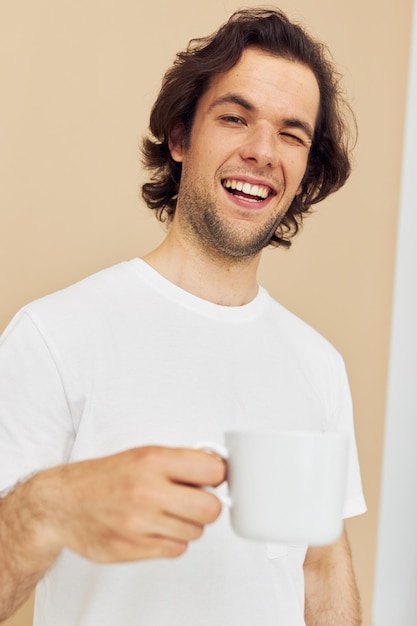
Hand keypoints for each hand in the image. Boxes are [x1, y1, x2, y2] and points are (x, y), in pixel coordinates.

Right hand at [34, 446, 225, 562]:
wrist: (61, 503)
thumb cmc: (104, 477)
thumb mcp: (143, 455)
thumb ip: (180, 463)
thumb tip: (218, 470)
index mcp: (152, 461)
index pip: (213, 470)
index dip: (217, 475)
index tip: (213, 478)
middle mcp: (147, 491)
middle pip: (210, 509)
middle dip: (207, 505)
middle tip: (195, 500)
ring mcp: (139, 523)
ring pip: (195, 532)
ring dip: (187, 524)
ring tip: (166, 512)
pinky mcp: (132, 549)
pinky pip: (176, 549)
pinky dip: (171, 540)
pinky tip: (154, 527)